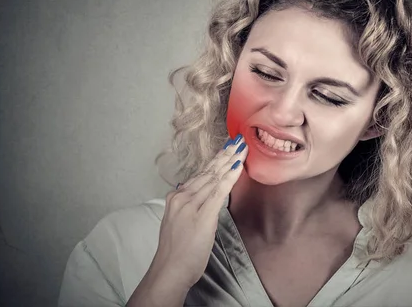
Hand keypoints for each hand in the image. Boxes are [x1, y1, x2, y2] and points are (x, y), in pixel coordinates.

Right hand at [127, 135, 247, 306]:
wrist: (169, 270)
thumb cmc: (175, 251)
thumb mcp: (179, 222)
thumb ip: (189, 206)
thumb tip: (200, 197)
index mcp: (176, 197)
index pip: (200, 174)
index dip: (216, 160)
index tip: (227, 148)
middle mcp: (182, 197)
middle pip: (208, 171)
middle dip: (225, 155)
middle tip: (239, 141)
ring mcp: (191, 205)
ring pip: (214, 177)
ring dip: (230, 161)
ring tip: (242, 148)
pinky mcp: (202, 215)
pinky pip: (219, 191)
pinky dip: (230, 176)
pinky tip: (238, 166)